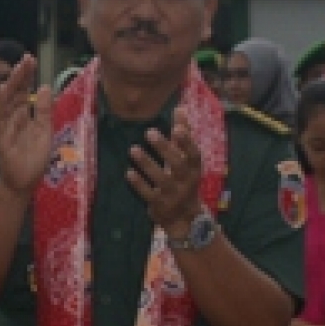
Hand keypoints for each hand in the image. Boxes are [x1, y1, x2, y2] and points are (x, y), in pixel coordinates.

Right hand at [0, 56, 53, 193]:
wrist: (23, 183)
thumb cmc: (33, 158)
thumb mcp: (45, 131)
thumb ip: (44, 110)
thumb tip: (45, 86)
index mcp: (23, 115)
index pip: (24, 91)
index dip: (27, 76)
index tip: (31, 60)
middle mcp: (12, 118)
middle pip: (15, 93)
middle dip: (21, 76)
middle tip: (27, 58)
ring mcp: (5, 127)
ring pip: (7, 102)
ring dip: (12, 85)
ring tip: (18, 69)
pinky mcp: (1, 138)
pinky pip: (1, 119)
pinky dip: (2, 105)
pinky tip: (4, 91)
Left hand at [126, 116, 205, 236]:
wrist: (184, 218)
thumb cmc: (184, 180)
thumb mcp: (187, 159)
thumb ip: (183, 134)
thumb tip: (180, 107)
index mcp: (194, 169)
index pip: (194, 154)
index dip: (187, 142)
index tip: (177, 128)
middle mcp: (186, 182)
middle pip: (177, 165)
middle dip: (164, 149)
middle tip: (149, 132)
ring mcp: (173, 195)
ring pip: (161, 179)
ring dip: (147, 164)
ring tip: (133, 149)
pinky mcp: (159, 206)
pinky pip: (148, 194)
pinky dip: (139, 184)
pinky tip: (129, 172)